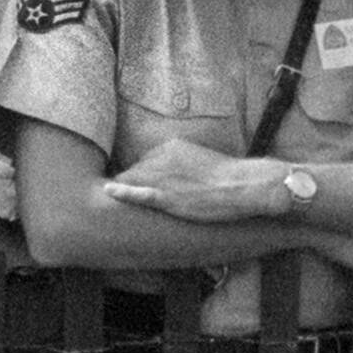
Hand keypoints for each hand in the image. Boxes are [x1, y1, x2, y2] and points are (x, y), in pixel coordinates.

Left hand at [102, 140, 312, 224]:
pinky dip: (123, 193)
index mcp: (169, 147)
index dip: (145, 177)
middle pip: (135, 171)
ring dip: (131, 191)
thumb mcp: (200, 159)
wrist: (244, 185)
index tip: (150, 187)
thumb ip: (181, 164)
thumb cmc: (229, 176)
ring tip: (132, 206)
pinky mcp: (167, 196)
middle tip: (143, 199)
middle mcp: (160, 158)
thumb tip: (173, 174)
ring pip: (134, 181)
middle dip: (136, 184)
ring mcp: (162, 176)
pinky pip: (138, 193)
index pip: (145, 162)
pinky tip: (109, 191)